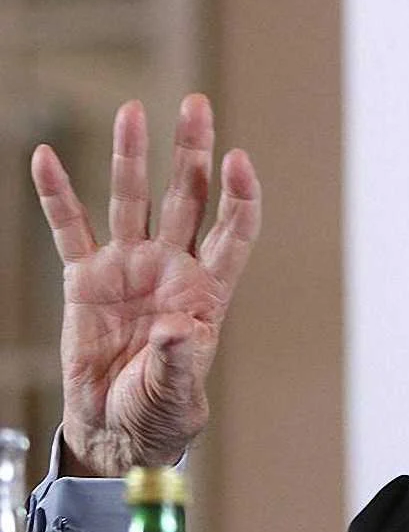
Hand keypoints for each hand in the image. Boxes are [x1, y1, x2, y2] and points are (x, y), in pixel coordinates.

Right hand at [32, 95, 261, 477]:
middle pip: (187, 198)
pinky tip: (45, 158)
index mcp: (208, 292)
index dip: (239, 196)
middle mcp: (173, 268)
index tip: (239, 160)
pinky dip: (57, 195)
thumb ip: (178, 358)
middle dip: (193, 152)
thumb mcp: (176, 391)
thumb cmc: (159, 410)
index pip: (233, 231)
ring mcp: (130, 267)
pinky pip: (70, 229)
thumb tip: (178, 327)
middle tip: (196, 104)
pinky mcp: (86, 278)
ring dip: (132, 156)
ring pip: (132, 199)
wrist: (114, 427)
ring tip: (132, 109)